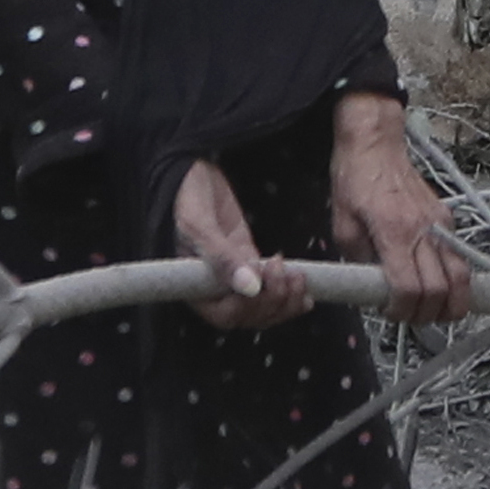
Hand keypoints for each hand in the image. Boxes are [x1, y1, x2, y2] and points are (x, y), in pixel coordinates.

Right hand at [173, 155, 310, 329]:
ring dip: (286, 300)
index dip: (250, 307)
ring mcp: (235, 276)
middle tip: (287, 274)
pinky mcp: (249, 261)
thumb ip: (222, 258)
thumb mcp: (199, 226)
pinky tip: (305, 289)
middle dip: (274, 301)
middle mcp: (214, 288)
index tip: (265, 279)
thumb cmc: (184, 199)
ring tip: (298, 278)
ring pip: (264, 307)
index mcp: (194, 285)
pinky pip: (270, 288)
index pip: (226, 315)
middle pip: (250, 316)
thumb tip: (250, 288)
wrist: (190, 172)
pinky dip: (290, 293)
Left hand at [330, 93, 470, 324]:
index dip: (401, 310)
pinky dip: (456, 280)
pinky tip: (442, 287)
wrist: (376, 146)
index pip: (409, 287)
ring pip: (463, 276)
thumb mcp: (342, 226)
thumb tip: (373, 287)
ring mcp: (441, 224)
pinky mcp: (448, 220)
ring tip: (437, 313)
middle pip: (440, 289)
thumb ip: (360, 261)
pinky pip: (461, 258)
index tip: (390, 313)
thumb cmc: (355, 180)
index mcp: (393, 231)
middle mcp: (423, 229)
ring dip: (453, 302)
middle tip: (412, 317)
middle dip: (427, 314)